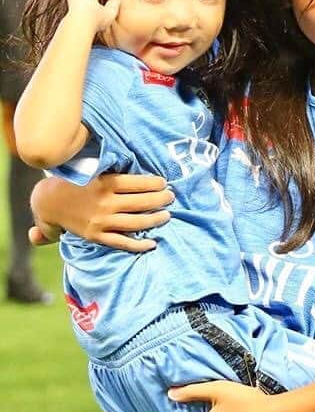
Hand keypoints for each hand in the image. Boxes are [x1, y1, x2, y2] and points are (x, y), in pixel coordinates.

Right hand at [32, 173, 173, 252]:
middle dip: (160, 200)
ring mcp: (101, 221)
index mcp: (105, 184)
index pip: (137, 183)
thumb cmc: (74, 182)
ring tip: (167, 215)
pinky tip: (152, 243)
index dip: (155, 184)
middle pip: (140, 203)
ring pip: (135, 222)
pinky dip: (138, 244)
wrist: (47, 202)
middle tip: (171, 197)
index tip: (164, 183)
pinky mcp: (96, 236)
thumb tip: (134, 166)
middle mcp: (105, 203)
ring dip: (155, 219)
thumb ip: (113, 172)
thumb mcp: (92, 170)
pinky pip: (121, 242)